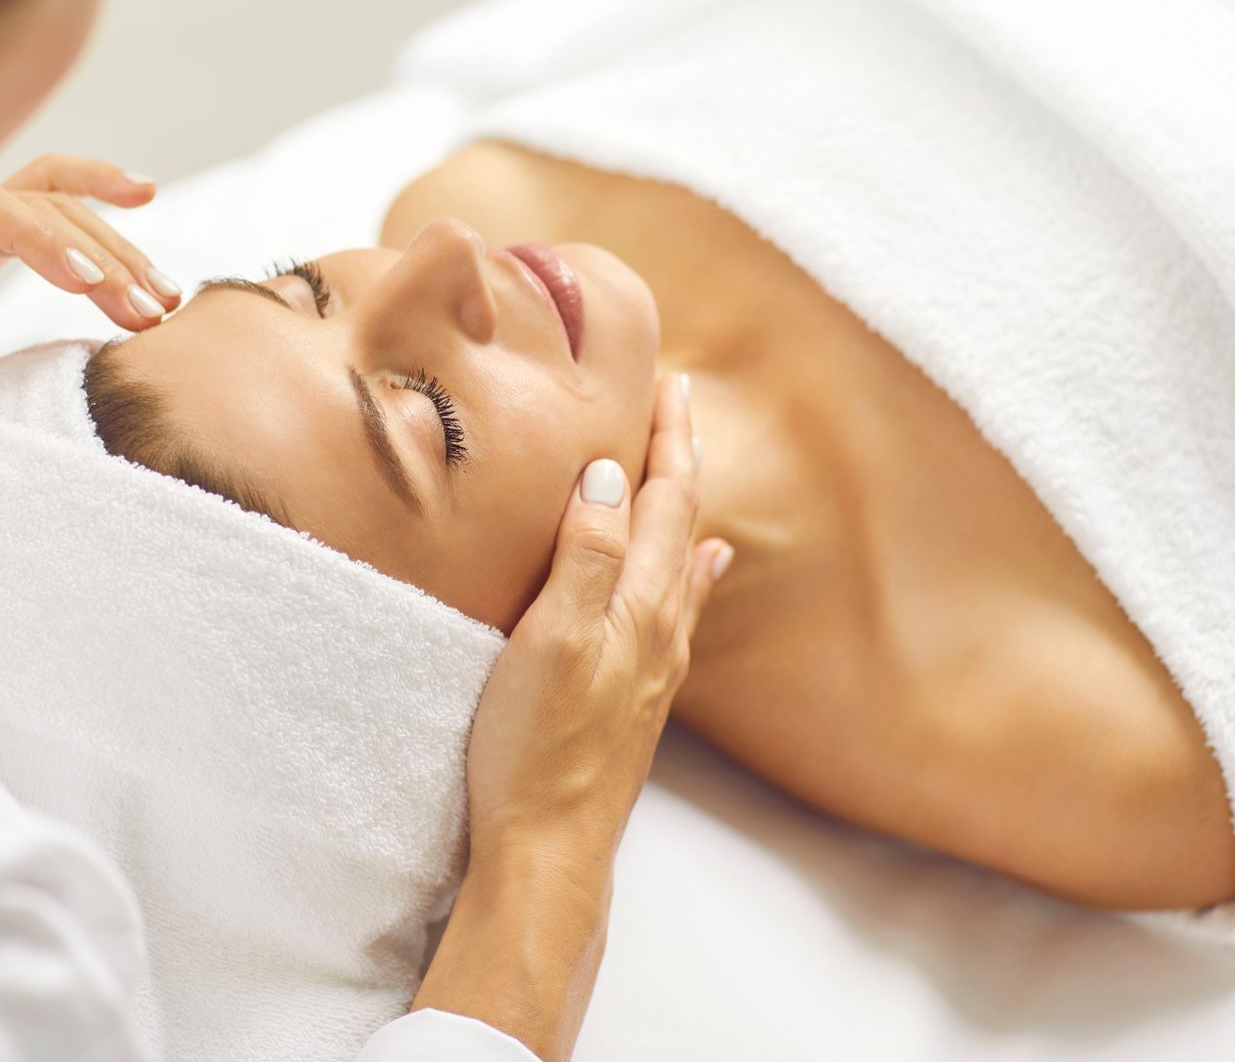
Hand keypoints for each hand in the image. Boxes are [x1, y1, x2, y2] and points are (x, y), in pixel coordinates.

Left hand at [0, 156, 179, 453]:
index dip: (42, 237)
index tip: (88, 283)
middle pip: (33, 204)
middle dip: (99, 253)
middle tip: (148, 311)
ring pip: (54, 209)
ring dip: (115, 249)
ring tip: (164, 302)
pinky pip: (51, 216)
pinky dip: (100, 218)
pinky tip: (143, 208)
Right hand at [412, 374, 730, 1060]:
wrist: (549, 851)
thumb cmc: (536, 748)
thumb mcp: (550, 638)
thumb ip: (584, 554)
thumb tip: (608, 473)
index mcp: (640, 605)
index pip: (663, 499)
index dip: (667, 439)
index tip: (670, 383)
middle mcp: (660, 630)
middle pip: (679, 524)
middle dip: (678, 460)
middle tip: (675, 404)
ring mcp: (652, 668)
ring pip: (680, 565)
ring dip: (680, 509)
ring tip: (687, 472)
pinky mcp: (635, 698)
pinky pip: (674, 607)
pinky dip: (687, 568)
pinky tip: (698, 570)